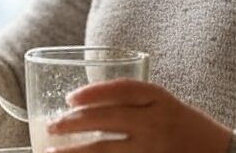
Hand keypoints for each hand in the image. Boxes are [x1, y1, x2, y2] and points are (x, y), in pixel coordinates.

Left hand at [47, 79, 231, 152]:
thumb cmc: (184, 126)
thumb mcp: (163, 105)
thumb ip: (133, 103)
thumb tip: (83, 108)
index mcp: (160, 99)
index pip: (122, 90)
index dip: (93, 93)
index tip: (70, 98)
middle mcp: (156, 123)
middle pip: (107, 120)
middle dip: (74, 123)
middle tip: (52, 126)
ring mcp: (152, 150)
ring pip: (105, 151)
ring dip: (75, 152)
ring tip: (51, 152)